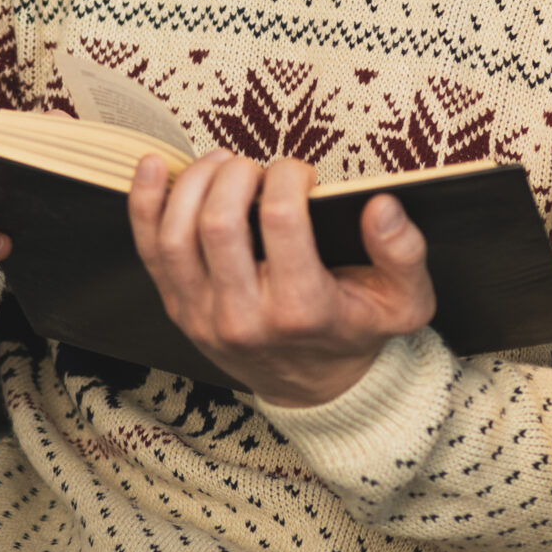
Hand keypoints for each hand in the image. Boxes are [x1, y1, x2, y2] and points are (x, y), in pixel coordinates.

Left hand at [128, 152, 436, 408]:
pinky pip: (150, 251)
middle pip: (220, 223)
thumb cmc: (358, 332)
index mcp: (302, 310)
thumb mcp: (406, 302)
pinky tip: (154, 167)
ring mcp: (204, 316)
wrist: (318, 388)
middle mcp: (245, 317)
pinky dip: (145, 204)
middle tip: (259, 167)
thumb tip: (382, 206)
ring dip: (194, 183)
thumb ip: (404, 252)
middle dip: (238, 174)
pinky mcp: (180, 309)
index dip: (289, 177)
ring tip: (222, 163)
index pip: (282, 220)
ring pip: (177, 235)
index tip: (302, 173)